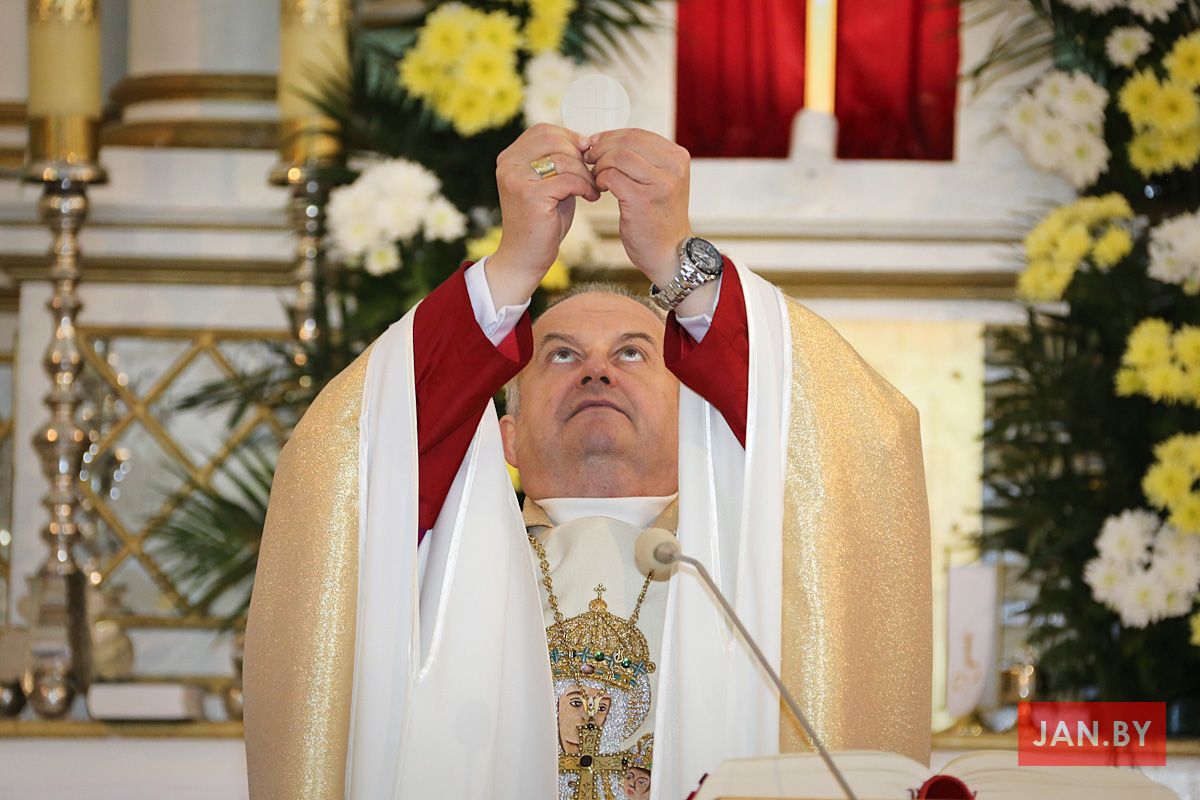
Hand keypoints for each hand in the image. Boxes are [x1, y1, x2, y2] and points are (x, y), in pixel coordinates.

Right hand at [488, 124, 598, 306]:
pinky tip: (591, 197)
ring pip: (564, 160)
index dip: (569, 137)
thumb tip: (585, 140)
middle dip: (579, 155)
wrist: (525, 257)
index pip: (543, 130)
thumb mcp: (549, 183)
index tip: (587, 154)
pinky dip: (586, 187)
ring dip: (586, 174)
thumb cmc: (542, 221)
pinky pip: (569, 180)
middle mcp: (508, 164)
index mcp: (509, 157)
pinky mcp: (531, 195)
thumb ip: (559, 161)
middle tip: (592, 173)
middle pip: (554, 140)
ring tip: (593, 188)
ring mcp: (517, 178)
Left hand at [585, 129, 692, 287]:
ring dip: (600, 164)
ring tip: (596, 177)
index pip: (638, 134)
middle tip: (589, 159)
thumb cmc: (658, 218)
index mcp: (677, 157)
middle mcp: (673, 167)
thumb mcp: (659, 181)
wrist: (670, 253)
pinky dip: (600, 179)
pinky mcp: (642, 199)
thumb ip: (641, 159)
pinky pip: (611, 176)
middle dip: (601, 148)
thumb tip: (603, 139)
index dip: (611, 136)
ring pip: (618, 156)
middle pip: (627, 142)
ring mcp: (659, 183)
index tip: (594, 143)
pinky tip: (601, 189)